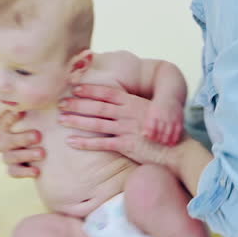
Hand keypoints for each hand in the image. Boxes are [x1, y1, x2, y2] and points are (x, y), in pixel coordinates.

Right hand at [0, 110, 43, 178]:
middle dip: (23, 138)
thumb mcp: (43, 115)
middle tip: (39, 136)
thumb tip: (55, 95)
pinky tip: (37, 171)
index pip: (5, 121)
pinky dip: (24, 172)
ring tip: (42, 153)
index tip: (22, 113)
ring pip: (10, 156)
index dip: (11, 118)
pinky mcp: (14, 169)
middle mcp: (5, 139)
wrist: (49, 148)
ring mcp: (8, 155)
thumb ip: (40, 108)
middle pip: (7, 140)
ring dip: (26, 155)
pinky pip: (13, 172)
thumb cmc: (45, 124)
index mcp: (8, 124)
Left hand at [58, 84, 178, 165]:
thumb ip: (134, 108)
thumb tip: (121, 105)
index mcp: (134, 103)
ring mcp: (127, 128)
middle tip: (61, 103)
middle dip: (78, 103)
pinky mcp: (126, 145)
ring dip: (77, 120)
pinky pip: (101, 143)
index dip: (90, 89)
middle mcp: (128, 113)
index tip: (75, 87)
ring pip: (96, 123)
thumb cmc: (164, 132)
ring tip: (61, 119)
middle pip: (98, 106)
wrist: (176, 149)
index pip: (108, 93)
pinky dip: (85, 142)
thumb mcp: (150, 113)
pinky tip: (71, 141)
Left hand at [143, 99, 183, 145]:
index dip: (151, 135)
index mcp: (154, 114)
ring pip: (169, 131)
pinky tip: (173, 142)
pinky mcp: (179, 119)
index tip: (151, 139)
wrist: (169, 95)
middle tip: (159, 143)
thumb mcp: (150, 112)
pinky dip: (175, 137)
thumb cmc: (157, 107)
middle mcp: (163, 116)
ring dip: (167, 139)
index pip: (151, 127)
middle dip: (159, 139)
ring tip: (165, 143)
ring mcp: (172, 117)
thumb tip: (143, 135)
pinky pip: (178, 130)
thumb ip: (147, 124)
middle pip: (160, 131)